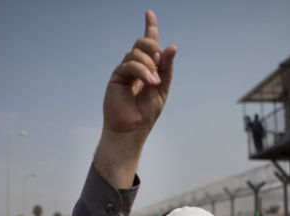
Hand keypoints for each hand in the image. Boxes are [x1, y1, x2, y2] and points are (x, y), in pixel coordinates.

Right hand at [102, 10, 176, 136]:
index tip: (149, 13)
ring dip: (149, 64)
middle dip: (154, 48)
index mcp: (149, 68)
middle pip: (143, 43)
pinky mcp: (117, 76)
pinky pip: (130, 64)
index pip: (149, 44)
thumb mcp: (163, 88)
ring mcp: (126, 70)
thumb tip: (172, 46)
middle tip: (160, 64)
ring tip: (154, 81)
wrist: (133, 128)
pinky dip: (142, 70)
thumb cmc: (147, 112)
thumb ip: (167, 68)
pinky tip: (149, 81)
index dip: (150, 28)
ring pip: (137, 52)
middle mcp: (136, 66)